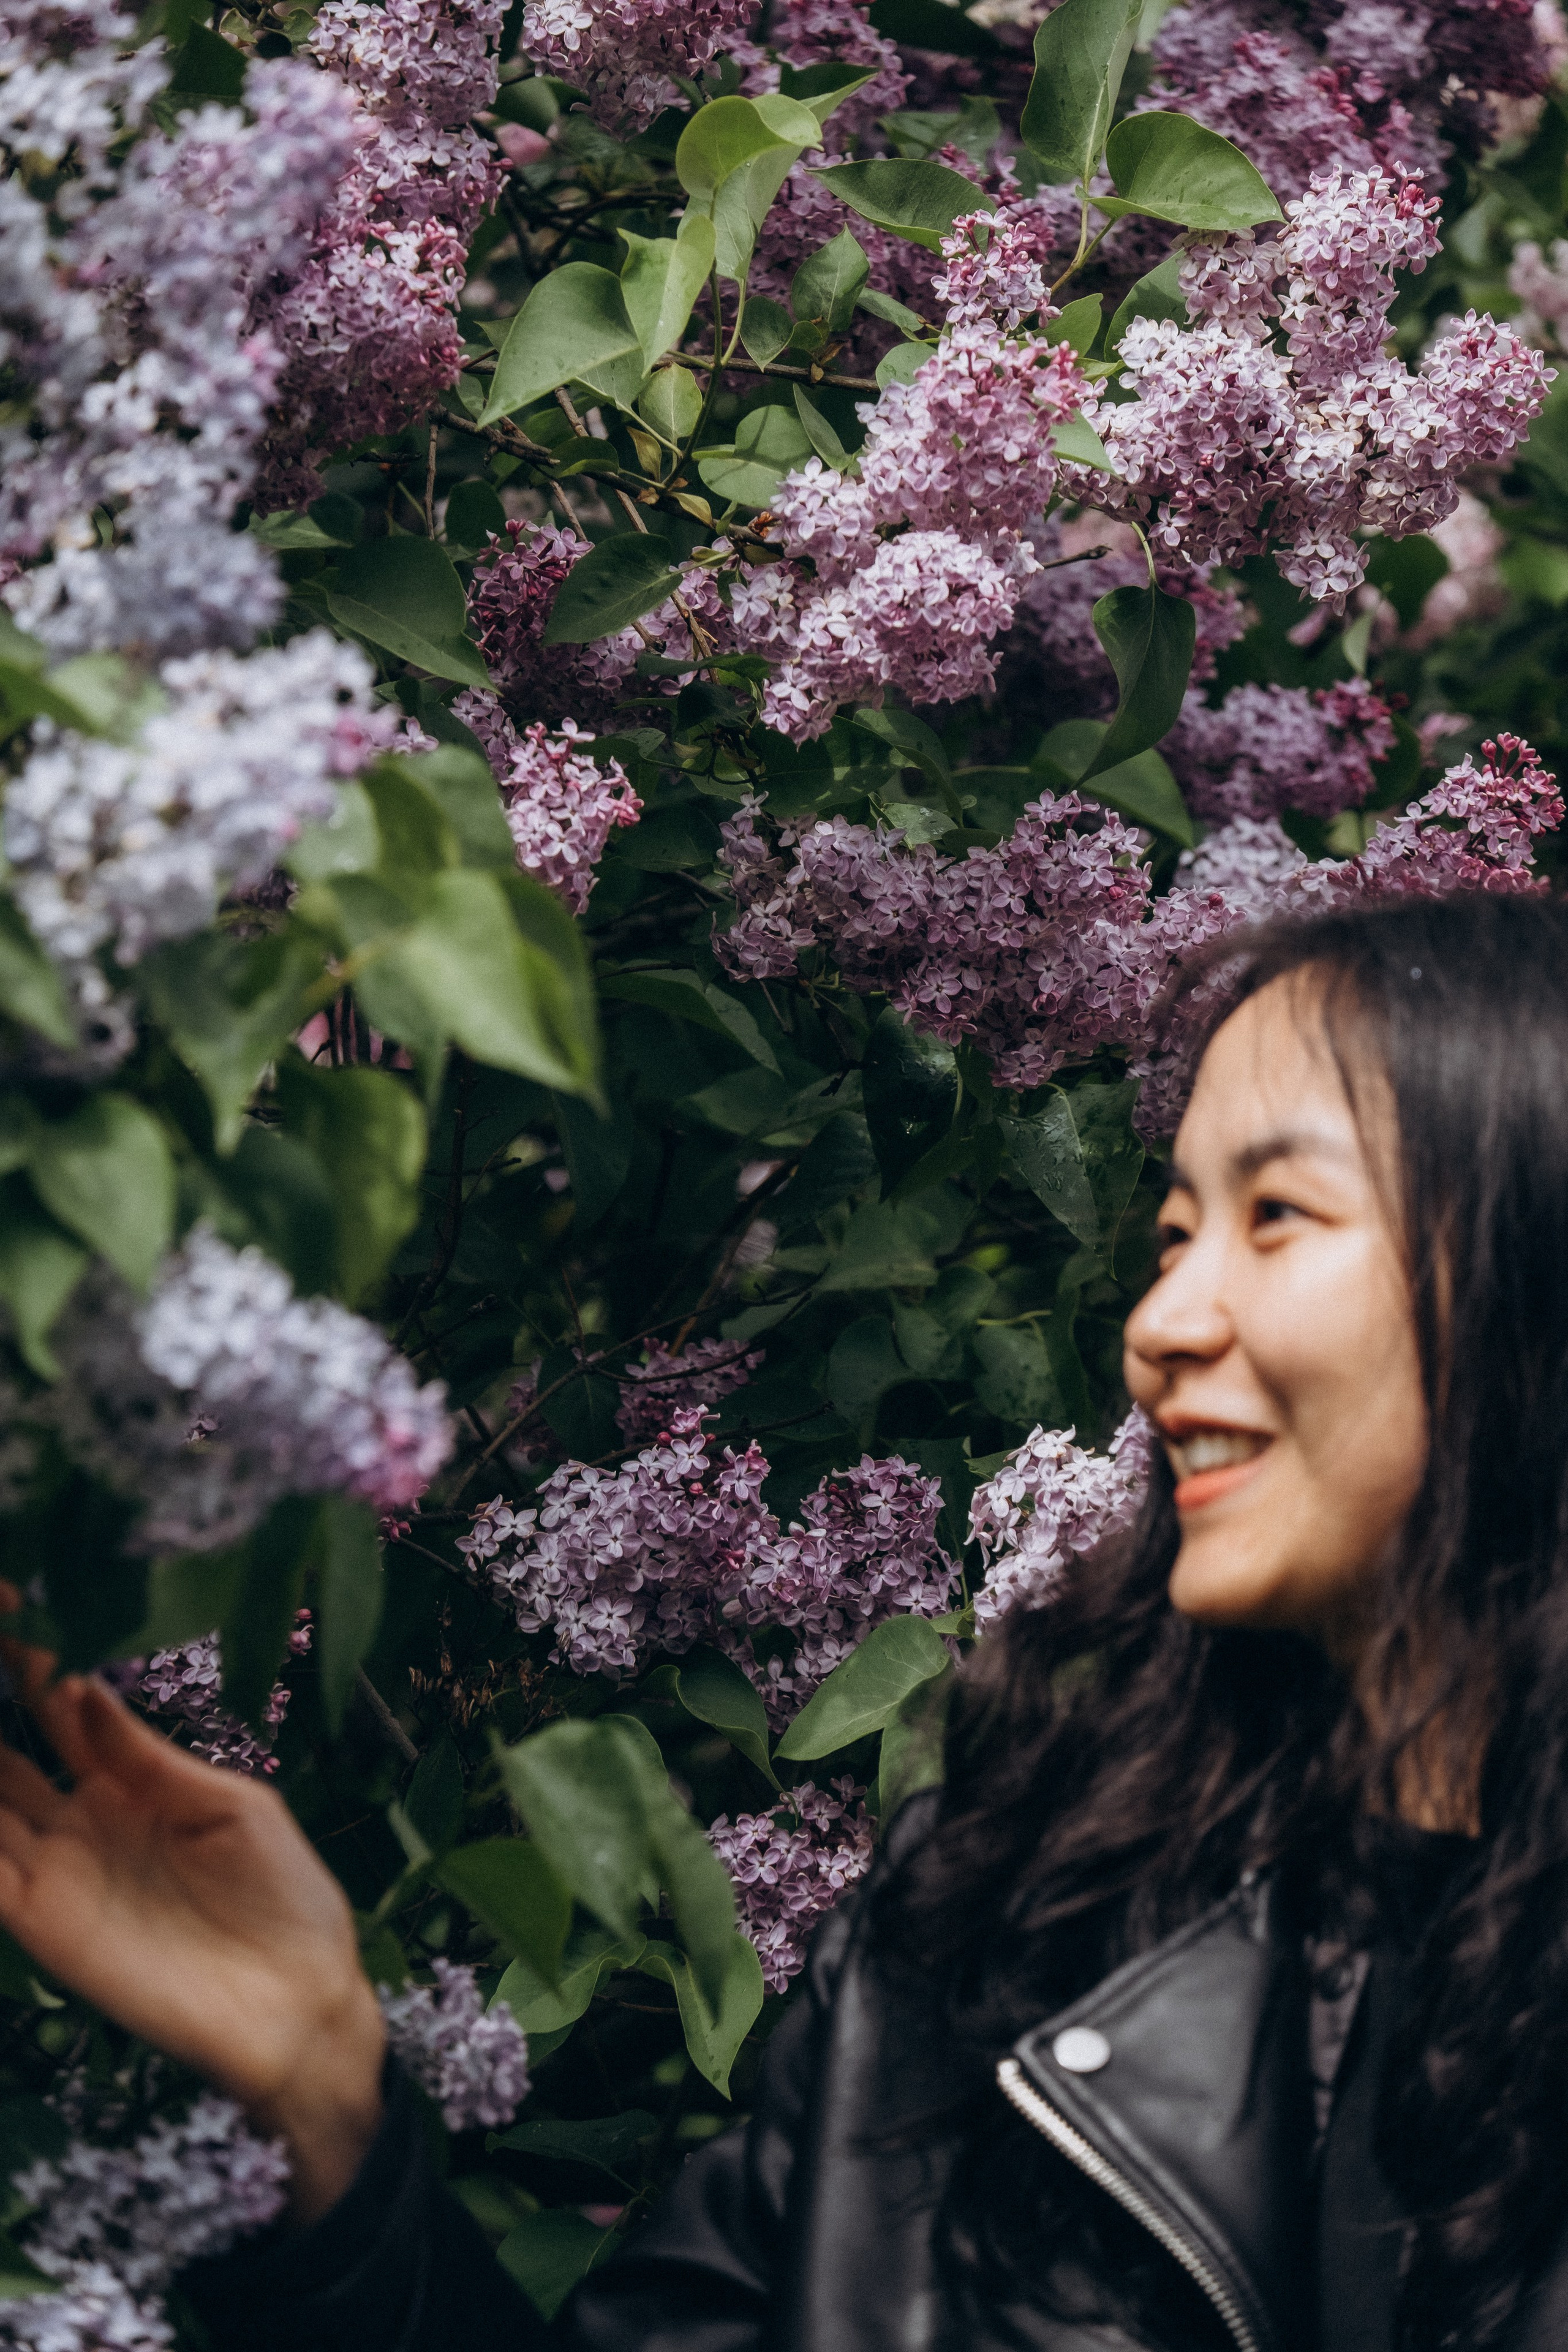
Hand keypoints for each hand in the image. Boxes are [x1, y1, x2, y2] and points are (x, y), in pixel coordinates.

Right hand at [0, 1639, 385, 2221]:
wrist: (299, 2004)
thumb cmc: (285, 1899)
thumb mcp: (232, 1806)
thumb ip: (151, 1757)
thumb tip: (88, 1686)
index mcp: (134, 1780)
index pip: (62, 1706)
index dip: (32, 1656)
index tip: (9, 1601)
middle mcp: (82, 1818)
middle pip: (4, 1750)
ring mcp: (58, 1870)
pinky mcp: (45, 1924)